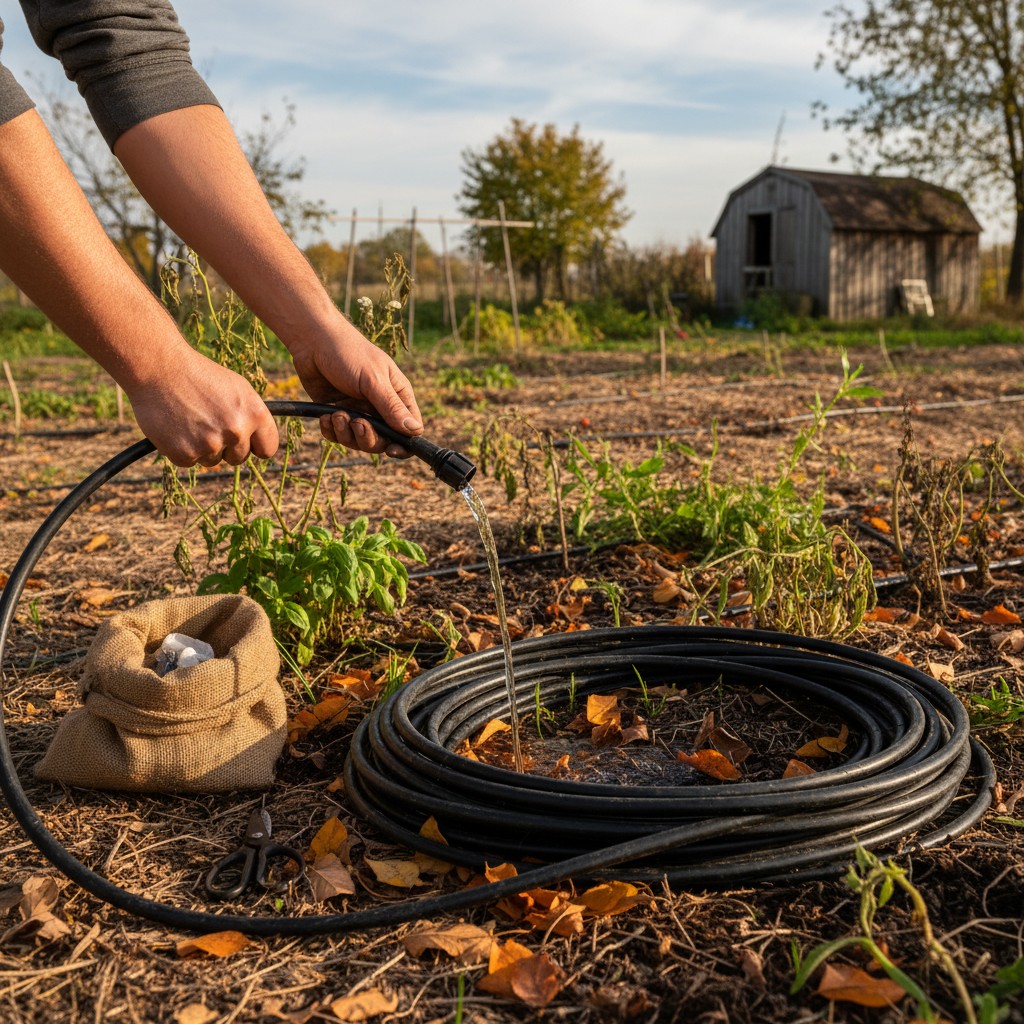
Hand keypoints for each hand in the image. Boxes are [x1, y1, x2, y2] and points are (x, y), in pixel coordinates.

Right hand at [128, 349, 278, 466]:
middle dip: (226, 447)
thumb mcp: (238, 389)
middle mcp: (237, 431)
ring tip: (190, 419)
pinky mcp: (185, 454)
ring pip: (213, 461)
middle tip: (208, 422)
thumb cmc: (200, 375)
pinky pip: (189, 461)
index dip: (255, 446)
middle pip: (239, 458)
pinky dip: (182, 448)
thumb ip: (253, 416)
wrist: (159, 367)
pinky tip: (175, 426)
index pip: (267, 449)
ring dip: (202, 447)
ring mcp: (211, 444)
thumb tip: (260, 441)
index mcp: (255, 414)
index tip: (247, 443)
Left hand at [289, 321, 422, 456]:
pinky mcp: (337, 413)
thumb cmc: (349, 353)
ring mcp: (358, 411)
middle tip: (356, 423)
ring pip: (358, 441)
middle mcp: (380, 407)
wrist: (312, 341)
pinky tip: (325, 416)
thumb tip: (416, 431)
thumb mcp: (373, 380)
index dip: (403, 445)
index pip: (409, 430)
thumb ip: (392, 407)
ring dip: (346, 433)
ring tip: (336, 414)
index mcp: (397, 396)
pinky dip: (331, 431)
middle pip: (382, 441)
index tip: (390, 450)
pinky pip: (338, 435)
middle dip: (368, 438)